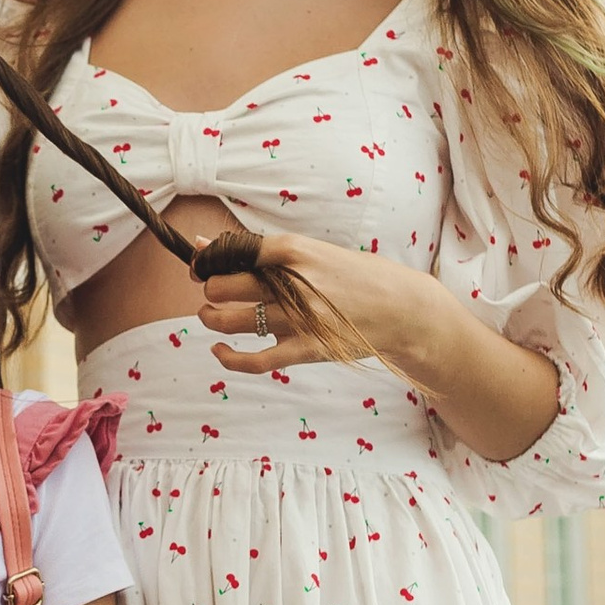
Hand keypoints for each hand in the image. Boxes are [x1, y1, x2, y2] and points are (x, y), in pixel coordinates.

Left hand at [193, 226, 440, 377]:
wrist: (401, 308)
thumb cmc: (354, 276)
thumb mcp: (313, 252)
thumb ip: (261, 250)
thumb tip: (203, 244)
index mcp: (293, 250)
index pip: (231, 251)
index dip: (207, 259)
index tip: (203, 265)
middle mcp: (291, 283)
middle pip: (222, 286)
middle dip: (209, 288)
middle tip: (213, 290)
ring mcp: (298, 318)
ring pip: (229, 321)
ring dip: (210, 318)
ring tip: (212, 314)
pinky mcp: (306, 349)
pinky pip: (253, 360)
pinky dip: (227, 358)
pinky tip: (220, 351)